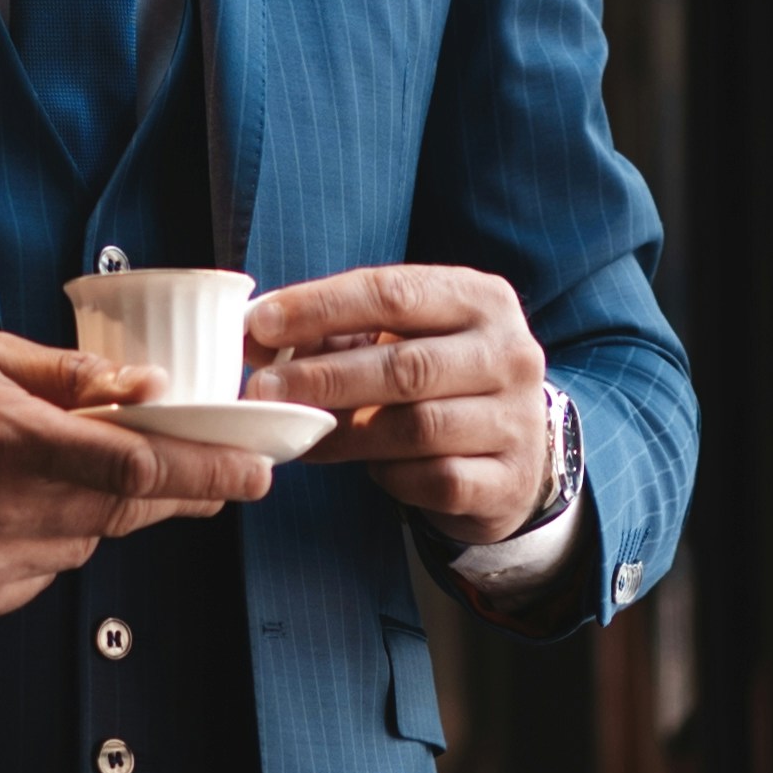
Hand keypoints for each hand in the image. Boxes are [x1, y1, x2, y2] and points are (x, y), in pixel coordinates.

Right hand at [0, 333, 273, 624]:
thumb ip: (68, 376)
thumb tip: (149, 388)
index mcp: (8, 441)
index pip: (137, 465)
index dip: (208, 472)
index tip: (257, 473)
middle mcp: (2, 512)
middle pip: (125, 508)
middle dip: (177, 490)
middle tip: (217, 475)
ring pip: (87, 540)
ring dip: (98, 508)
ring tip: (52, 472)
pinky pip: (46, 571)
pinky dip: (50, 539)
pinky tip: (8, 510)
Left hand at [243, 264, 552, 543]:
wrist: (515, 454)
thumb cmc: (441, 383)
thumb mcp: (402, 342)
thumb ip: (337, 334)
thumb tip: (257, 337)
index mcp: (481, 299)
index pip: (394, 292)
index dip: (321, 306)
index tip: (261, 323)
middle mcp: (509, 353)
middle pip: (406, 365)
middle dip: (325, 377)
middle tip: (264, 390)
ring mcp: (516, 419)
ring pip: (418, 428)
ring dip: (347, 433)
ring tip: (300, 434)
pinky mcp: (507, 479)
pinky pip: (435, 479)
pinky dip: (392, 475)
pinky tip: (369, 469)